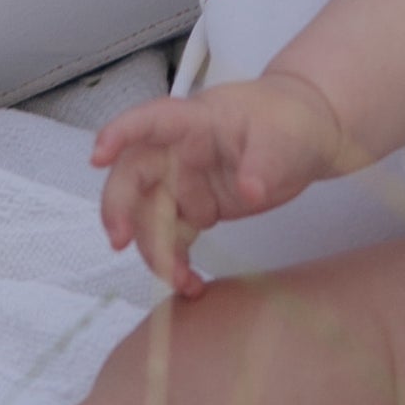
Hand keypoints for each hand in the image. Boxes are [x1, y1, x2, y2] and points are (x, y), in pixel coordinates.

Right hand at [89, 69, 349, 291]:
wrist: (306, 138)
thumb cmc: (289, 123)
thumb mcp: (284, 140)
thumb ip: (264, 164)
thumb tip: (249, 190)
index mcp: (195, 120)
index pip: (151, 120)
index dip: (120, 134)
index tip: (98, 156)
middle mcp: (177, 150)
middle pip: (133, 175)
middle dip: (119, 207)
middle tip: (120, 239)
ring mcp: (182, 181)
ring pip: (149, 216)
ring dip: (155, 250)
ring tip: (180, 281)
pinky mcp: (192, 208)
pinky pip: (172, 239)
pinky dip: (176, 264)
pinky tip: (190, 284)